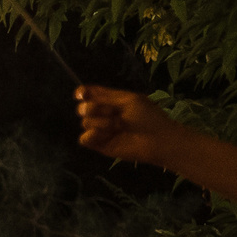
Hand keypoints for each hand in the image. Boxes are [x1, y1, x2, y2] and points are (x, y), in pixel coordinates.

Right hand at [75, 85, 193, 169]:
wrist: (156, 139)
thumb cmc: (147, 116)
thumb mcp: (128, 100)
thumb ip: (105, 96)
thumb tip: (81, 93)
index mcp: (110, 101)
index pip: (88, 94)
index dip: (82, 93)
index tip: (82, 95)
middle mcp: (102, 114)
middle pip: (83, 108)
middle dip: (94, 108)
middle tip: (112, 112)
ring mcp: (100, 130)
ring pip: (85, 122)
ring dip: (102, 122)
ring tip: (118, 126)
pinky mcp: (98, 144)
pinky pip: (84, 138)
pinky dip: (93, 135)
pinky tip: (107, 135)